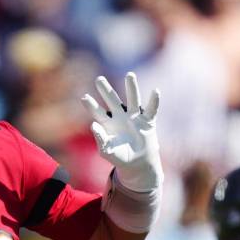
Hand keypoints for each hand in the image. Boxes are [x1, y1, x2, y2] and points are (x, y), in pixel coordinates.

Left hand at [81, 72, 161, 192]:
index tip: (84, 97)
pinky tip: (156, 92)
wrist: (137, 164)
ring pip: (133, 99)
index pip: (98, 112)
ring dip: (132, 87)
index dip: (91, 105)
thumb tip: (93, 125)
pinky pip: (151, 109)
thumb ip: (100, 138)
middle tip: (99, 79)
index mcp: (108, 124)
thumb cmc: (120, 157)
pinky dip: (154, 101)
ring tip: (130, 75)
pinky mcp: (147, 121)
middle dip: (106, 90)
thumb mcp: (106, 150)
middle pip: (112, 100)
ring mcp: (134, 117)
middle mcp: (120, 117)